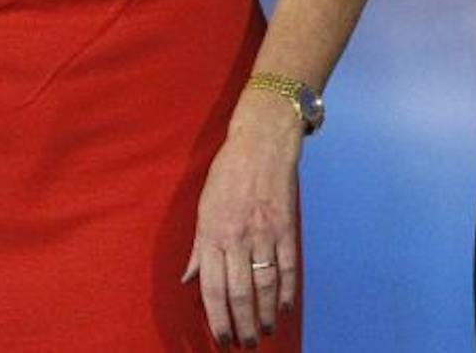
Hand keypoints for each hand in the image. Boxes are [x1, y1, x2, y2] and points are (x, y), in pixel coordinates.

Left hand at [183, 92, 300, 345]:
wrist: (262, 142)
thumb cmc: (227, 172)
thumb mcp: (203, 207)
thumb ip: (199, 247)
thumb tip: (188, 279)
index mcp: (212, 233)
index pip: (211, 287)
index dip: (216, 318)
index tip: (220, 339)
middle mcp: (237, 237)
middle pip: (239, 292)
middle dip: (242, 324)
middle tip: (244, 344)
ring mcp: (264, 233)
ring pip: (264, 285)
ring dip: (265, 314)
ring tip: (264, 332)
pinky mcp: (286, 227)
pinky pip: (287, 267)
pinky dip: (287, 291)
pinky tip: (285, 308)